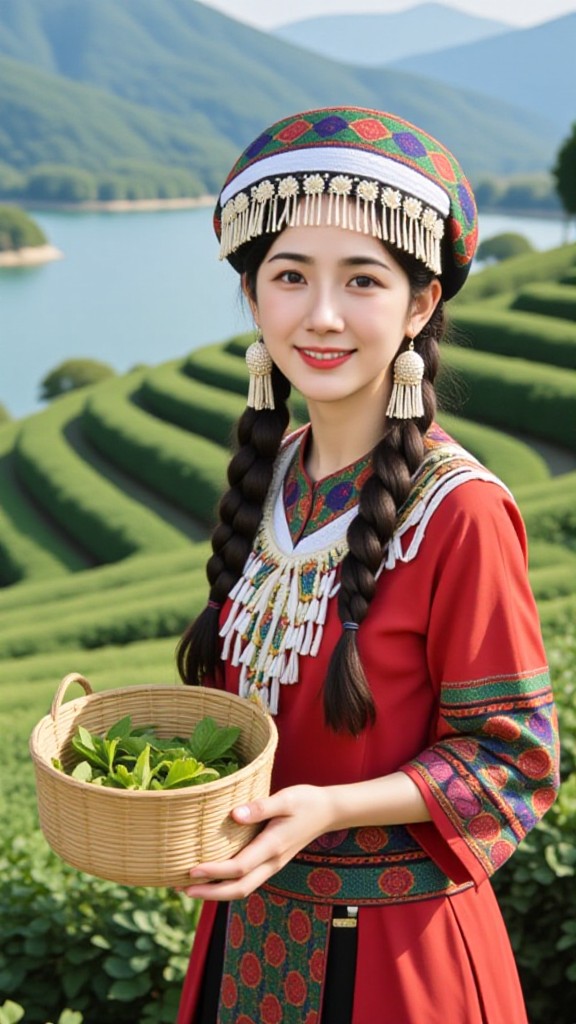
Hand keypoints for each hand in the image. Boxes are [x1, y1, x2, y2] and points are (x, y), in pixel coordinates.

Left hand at [179, 784, 335, 900]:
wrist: (328, 812)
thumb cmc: (306, 801)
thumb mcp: (285, 798)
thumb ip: (261, 807)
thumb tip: (234, 815)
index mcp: (273, 846)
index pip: (239, 867)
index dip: (214, 872)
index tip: (191, 869)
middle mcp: (272, 862)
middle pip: (239, 889)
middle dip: (210, 893)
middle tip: (182, 888)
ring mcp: (272, 865)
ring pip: (243, 889)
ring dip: (216, 893)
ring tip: (190, 887)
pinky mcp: (271, 863)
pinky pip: (247, 881)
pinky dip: (227, 884)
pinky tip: (212, 877)